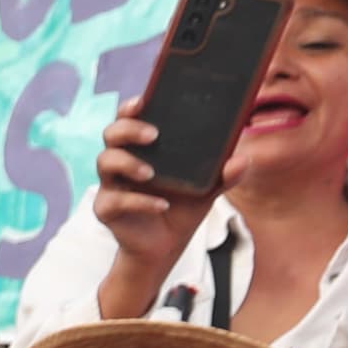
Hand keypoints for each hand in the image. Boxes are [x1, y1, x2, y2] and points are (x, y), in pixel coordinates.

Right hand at [86, 101, 217, 318]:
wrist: (165, 247)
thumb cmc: (182, 207)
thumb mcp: (208, 188)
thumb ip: (225, 174)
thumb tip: (242, 159)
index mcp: (142, 147)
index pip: (130, 118)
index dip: (131, 107)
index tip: (144, 101)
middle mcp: (122, 160)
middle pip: (111, 133)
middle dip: (129, 129)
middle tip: (154, 135)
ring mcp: (112, 184)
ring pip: (105, 162)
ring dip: (128, 163)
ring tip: (151, 174)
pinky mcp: (107, 209)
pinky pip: (116, 201)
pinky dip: (140, 202)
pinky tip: (161, 205)